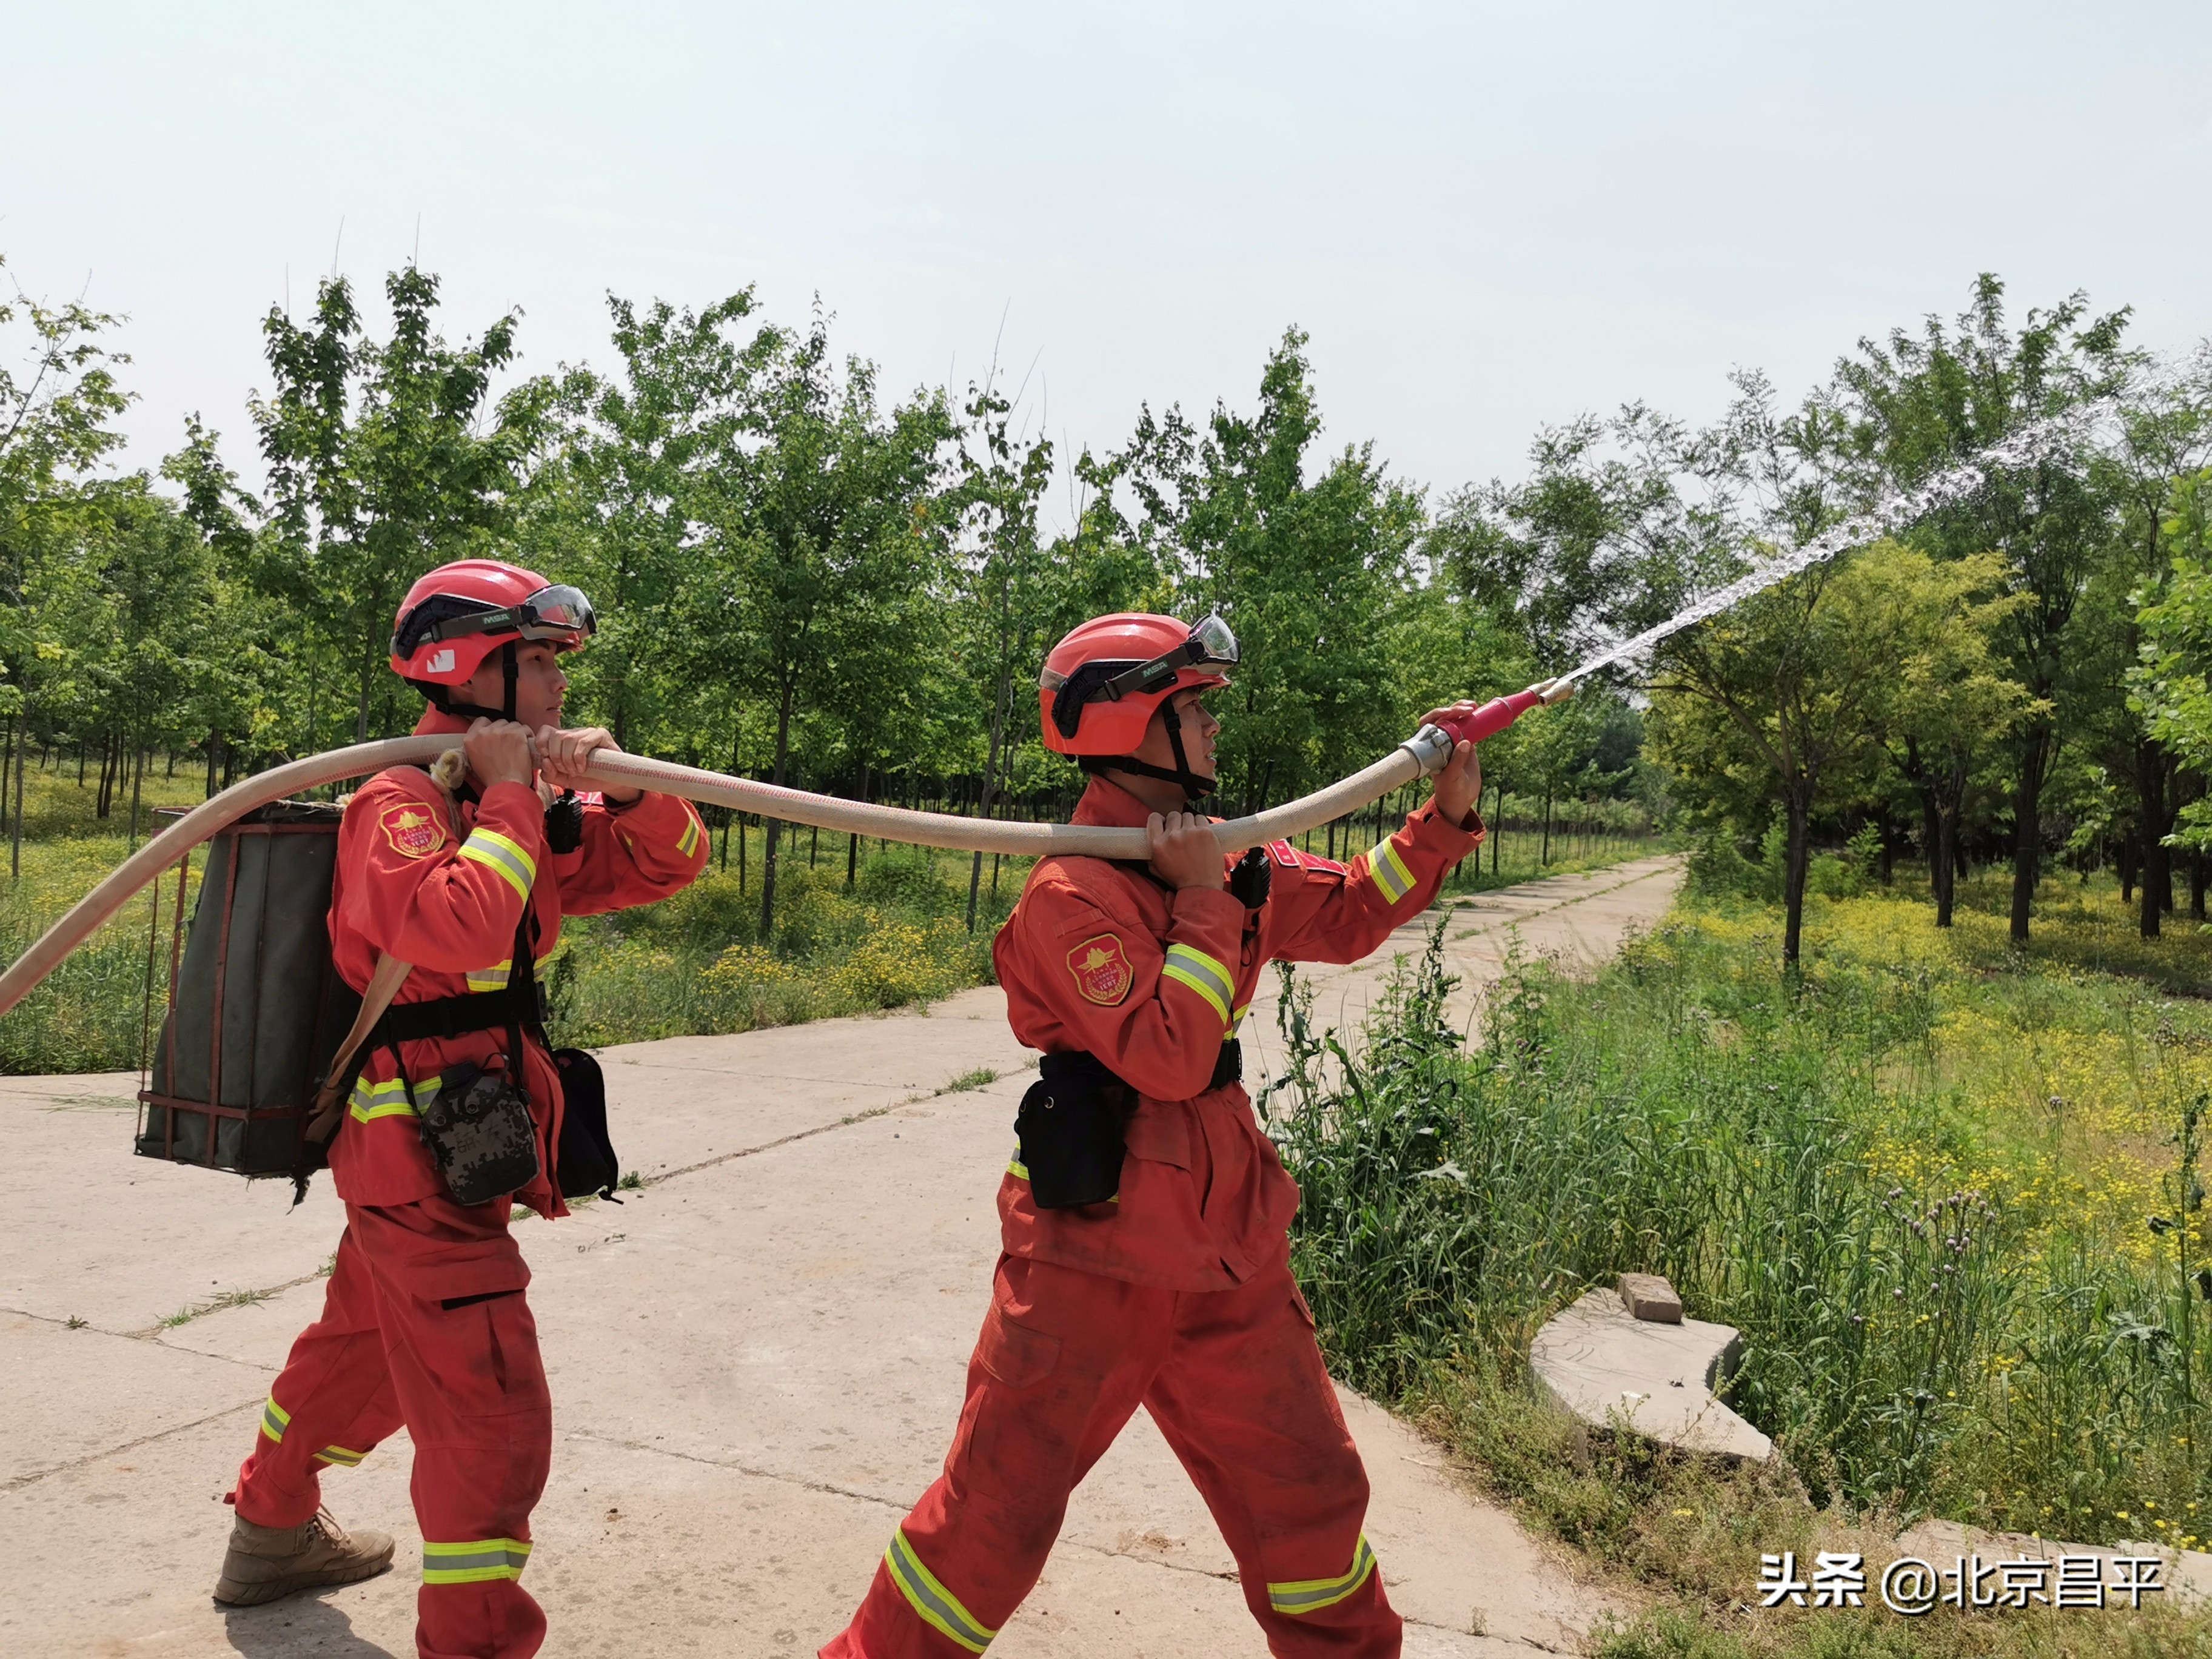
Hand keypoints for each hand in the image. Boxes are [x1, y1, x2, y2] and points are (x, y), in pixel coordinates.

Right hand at [464, 719, 535, 790]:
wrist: (505, 786)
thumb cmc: (493, 778)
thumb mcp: (475, 761)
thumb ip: (477, 745)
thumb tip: (485, 740)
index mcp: (470, 739)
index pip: (481, 721)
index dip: (491, 727)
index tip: (497, 735)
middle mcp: (484, 733)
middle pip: (499, 723)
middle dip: (505, 731)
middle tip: (510, 744)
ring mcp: (500, 732)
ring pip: (513, 725)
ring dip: (517, 733)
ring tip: (519, 747)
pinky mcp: (516, 734)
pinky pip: (525, 729)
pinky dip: (528, 736)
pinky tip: (526, 747)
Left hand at [534, 725, 640, 802]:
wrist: (610, 783)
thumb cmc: (588, 779)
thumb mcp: (564, 780)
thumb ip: (550, 774)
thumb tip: (545, 762)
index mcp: (563, 740)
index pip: (546, 730)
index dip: (542, 742)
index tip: (547, 758)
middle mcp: (575, 733)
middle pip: (556, 735)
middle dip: (556, 757)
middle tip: (566, 771)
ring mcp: (588, 732)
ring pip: (568, 738)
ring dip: (568, 759)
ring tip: (576, 771)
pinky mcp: (601, 734)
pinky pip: (584, 742)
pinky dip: (579, 757)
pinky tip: (583, 767)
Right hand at [1147, 811, 1224, 891]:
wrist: (1201, 887)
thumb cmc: (1180, 880)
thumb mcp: (1157, 869)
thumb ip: (1149, 856)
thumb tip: (1143, 847)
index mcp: (1157, 844)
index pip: (1154, 818)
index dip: (1161, 819)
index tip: (1166, 824)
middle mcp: (1172, 836)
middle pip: (1173, 815)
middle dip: (1177, 822)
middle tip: (1182, 832)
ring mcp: (1190, 833)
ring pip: (1187, 815)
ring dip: (1189, 823)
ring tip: (1193, 835)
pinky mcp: (1205, 832)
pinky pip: (1201, 818)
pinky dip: (1201, 824)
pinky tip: (1201, 834)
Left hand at [1423, 705, 1483, 828]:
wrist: (1459, 799)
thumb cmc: (1450, 790)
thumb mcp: (1452, 777)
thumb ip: (1457, 761)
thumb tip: (1466, 742)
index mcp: (1430, 747)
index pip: (1428, 724)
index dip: (1437, 715)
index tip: (1448, 713)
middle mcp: (1440, 741)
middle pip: (1443, 717)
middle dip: (1453, 709)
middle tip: (1467, 709)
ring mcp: (1453, 741)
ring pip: (1455, 719)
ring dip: (1462, 709)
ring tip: (1473, 706)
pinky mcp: (1466, 743)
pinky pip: (1468, 726)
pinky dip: (1473, 718)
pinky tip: (1479, 711)